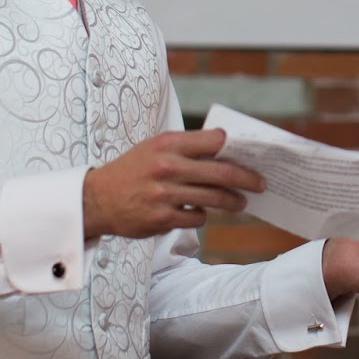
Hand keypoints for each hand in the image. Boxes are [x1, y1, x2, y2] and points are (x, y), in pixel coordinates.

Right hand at [82, 129, 264, 239]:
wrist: (97, 198)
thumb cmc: (133, 169)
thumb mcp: (155, 148)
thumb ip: (187, 147)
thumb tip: (226, 149)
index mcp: (169, 144)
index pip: (214, 141)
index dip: (236, 148)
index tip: (251, 154)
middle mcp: (168, 167)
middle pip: (222, 173)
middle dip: (248, 179)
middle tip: (261, 184)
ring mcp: (165, 194)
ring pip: (214, 198)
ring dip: (232, 202)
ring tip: (241, 203)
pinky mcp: (162, 218)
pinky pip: (197, 218)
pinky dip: (202, 216)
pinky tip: (199, 212)